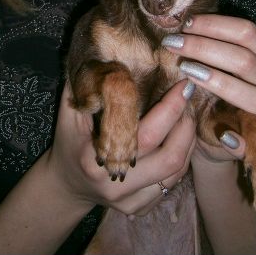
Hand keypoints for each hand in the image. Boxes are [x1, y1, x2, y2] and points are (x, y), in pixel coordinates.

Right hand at [48, 80, 195, 216]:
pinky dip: (181, 157)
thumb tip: (103, 47)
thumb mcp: (70, 110)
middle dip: (187, 125)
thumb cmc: (69, 139)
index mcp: (96, 158)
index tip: (183, 83)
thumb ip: (86, 83)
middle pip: (169, 158)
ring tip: (187, 113)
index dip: (170, 109)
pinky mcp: (139, 207)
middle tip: (190, 97)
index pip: (145, 134)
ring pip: (176, 173)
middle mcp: (115, 183)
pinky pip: (172, 183)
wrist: (65, 184)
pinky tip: (179, 137)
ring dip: (188, 140)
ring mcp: (129, 200)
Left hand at [163, 14, 255, 162]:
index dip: (215, 25)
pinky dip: (237, 141)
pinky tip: (221, 135)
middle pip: (247, 60)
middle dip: (205, 48)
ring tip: (185, 70)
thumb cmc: (211, 92)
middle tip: (174, 43)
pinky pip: (252, 143)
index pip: (249, 33)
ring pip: (252, 95)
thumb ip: (207, 46)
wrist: (212, 135)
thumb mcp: (213, 64)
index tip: (185, 23)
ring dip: (216, 81)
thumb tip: (182, 22)